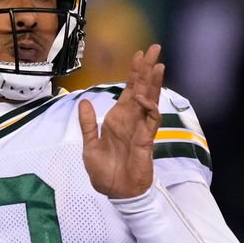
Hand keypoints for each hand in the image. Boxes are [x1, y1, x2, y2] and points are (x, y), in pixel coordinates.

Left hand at [78, 44, 164, 197]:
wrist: (114, 193)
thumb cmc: (104, 172)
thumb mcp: (89, 145)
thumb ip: (88, 124)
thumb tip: (84, 102)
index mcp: (118, 119)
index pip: (128, 90)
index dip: (134, 73)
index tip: (139, 54)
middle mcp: (131, 120)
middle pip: (142, 89)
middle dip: (148, 69)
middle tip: (155, 49)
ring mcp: (140, 128)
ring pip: (150, 100)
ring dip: (154, 83)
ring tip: (158, 65)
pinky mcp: (145, 140)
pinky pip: (150, 120)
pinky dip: (148, 107)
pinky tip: (144, 97)